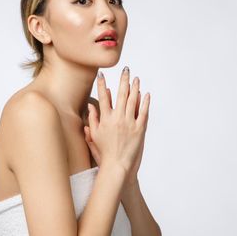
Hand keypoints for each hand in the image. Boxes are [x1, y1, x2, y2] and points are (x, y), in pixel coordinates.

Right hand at [84, 69, 149, 184]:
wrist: (117, 167)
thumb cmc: (104, 153)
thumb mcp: (93, 136)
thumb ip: (92, 120)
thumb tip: (90, 107)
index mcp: (105, 119)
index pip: (103, 97)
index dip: (102, 84)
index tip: (102, 74)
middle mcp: (118, 118)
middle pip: (121, 95)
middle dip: (123, 80)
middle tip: (126, 69)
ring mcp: (130, 123)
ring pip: (133, 101)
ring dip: (135, 88)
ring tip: (136, 78)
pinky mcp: (140, 129)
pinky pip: (143, 112)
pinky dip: (145, 102)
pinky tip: (146, 94)